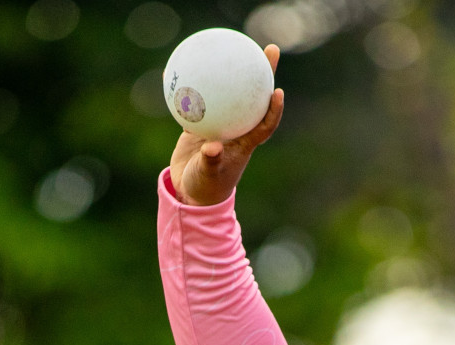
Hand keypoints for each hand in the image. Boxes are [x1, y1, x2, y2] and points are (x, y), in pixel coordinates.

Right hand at [168, 43, 284, 205]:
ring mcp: (221, 123)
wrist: (190, 190)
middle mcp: (237, 129)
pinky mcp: (202, 121)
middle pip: (255, 97)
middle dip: (264, 73)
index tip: (278, 91)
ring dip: (234, 70)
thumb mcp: (207, 176)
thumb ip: (210, 162)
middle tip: (270, 49)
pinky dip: (191, 84)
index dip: (273, 109)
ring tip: (231, 44)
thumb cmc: (204, 187)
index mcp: (245, 142)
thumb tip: (212, 148)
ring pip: (231, 93)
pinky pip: (198, 99)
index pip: (265, 124)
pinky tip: (176, 66)